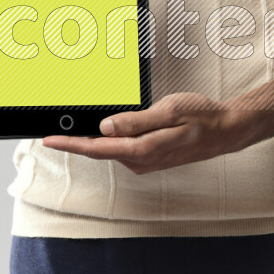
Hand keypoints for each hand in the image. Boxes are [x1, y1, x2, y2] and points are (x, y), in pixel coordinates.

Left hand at [41, 92, 250, 174]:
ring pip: (110, 151)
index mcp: (144, 149)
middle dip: (74, 143)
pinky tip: (104, 132)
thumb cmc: (202, 117)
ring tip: (70, 130)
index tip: (49, 140)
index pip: (98, 148)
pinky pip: (122, 151)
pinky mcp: (149, 158)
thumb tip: (106, 128)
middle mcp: (142, 160)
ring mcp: (145, 162)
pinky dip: (108, 142)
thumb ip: (136, 121)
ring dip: (90, 142)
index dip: (71, 144)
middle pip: (99, 152)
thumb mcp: (170, 111)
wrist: (225, 130)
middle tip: (50, 133)